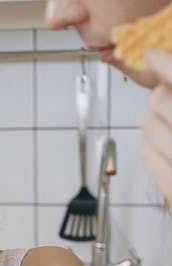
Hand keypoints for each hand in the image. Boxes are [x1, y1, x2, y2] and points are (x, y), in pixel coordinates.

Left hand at [141, 49, 171, 204]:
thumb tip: (170, 80)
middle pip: (161, 101)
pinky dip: (154, 148)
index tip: (153, 56)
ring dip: (155, 122)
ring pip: (149, 128)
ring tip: (169, 125)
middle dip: (162, 95)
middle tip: (168, 95)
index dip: (166, 65)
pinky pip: (148, 156)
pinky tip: (168, 151)